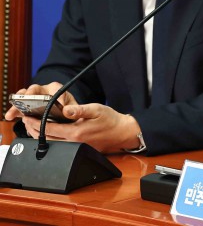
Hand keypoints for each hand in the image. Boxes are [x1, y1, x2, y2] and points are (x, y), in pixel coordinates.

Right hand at [4, 82, 77, 120]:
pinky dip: (14, 111)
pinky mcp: (25, 104)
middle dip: (30, 96)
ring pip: (23, 96)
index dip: (55, 96)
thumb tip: (68, 113)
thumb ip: (72, 109)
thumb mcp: (72, 107)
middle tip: (28, 100)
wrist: (60, 109)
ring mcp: (32, 96)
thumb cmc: (66, 107)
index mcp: (56, 88)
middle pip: (34, 89)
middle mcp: (42, 90)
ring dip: (18, 104)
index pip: (55, 88)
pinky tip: (10, 116)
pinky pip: (17, 105)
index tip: (54, 104)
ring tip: (14, 112)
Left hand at [20, 103, 141, 153]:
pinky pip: (59, 146)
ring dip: (40, 136)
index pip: (50, 128)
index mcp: (76, 132)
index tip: (27, 117)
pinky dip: (50, 140)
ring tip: (33, 127)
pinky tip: (47, 134)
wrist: (122, 132)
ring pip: (51, 144)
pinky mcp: (78, 149)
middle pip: (47, 139)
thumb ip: (80, 109)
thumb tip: (66, 109)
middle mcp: (73, 142)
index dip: (36, 123)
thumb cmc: (111, 120)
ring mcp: (75, 147)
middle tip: (25, 121)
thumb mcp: (97, 109)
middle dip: (33, 130)